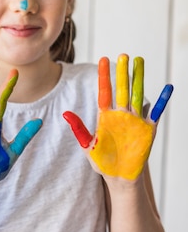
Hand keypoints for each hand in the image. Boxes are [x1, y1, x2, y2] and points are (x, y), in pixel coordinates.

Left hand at [63, 54, 172, 179]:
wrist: (118, 177)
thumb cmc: (102, 162)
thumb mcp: (88, 145)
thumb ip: (78, 128)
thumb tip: (65, 113)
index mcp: (106, 116)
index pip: (105, 92)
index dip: (104, 76)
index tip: (103, 59)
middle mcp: (121, 114)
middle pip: (122, 89)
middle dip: (122, 72)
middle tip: (123, 55)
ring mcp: (135, 120)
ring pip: (137, 94)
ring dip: (139, 78)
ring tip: (140, 61)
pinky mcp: (148, 129)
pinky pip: (155, 112)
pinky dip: (161, 100)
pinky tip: (167, 87)